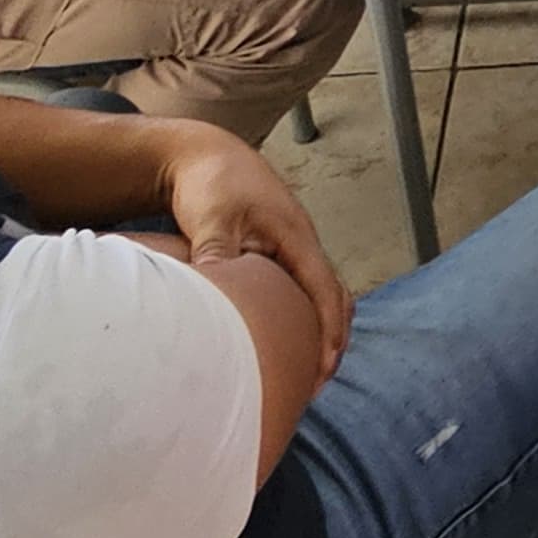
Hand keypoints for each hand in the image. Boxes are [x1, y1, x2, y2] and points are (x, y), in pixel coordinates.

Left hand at [158, 128, 350, 378]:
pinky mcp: (276, 250)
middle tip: (316, 382)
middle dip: (332, 339)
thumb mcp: (212, 218)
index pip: (326, 291)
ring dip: (319, 329)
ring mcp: (290, 247)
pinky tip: (281, 338)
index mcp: (296, 236)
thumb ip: (217, 254)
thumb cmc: (212, 183)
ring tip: (304, 369)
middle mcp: (301, 243)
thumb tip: (216, 293)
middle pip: (334, 297)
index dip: (329, 333)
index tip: (325, 369)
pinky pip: (301, 288)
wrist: (203, 155)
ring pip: (320, 293)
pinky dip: (301, 315)